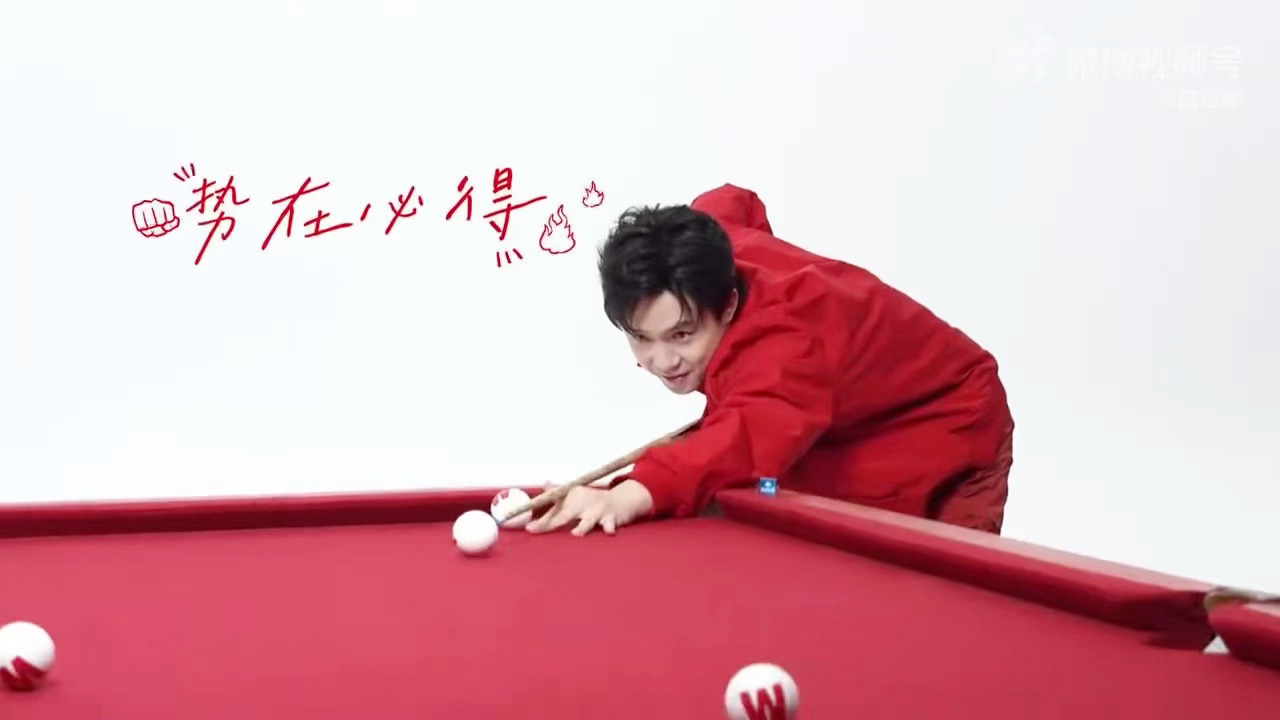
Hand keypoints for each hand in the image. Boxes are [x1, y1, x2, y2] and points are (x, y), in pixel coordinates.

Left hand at [525, 480, 653, 535]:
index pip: (553, 509)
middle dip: (550, 522)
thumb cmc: (594, 500)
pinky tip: (609, 532)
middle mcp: (583, 502)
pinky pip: (610, 524)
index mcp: (572, 497)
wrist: (622, 499)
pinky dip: (610, 527)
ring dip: (582, 527)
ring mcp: (598, 510)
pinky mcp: (612, 517)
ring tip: (576, 533)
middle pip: (565, 514)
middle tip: (537, 529)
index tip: (529, 528)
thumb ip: (558, 494)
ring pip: (588, 520)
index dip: (541, 520)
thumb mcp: (576, 494)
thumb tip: (544, 485)